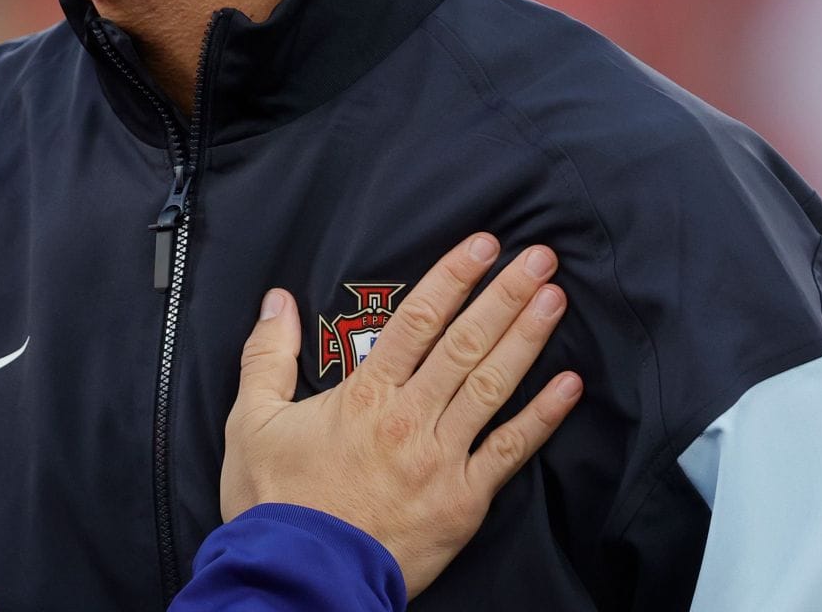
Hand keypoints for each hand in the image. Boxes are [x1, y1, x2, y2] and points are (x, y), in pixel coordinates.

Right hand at [219, 234, 580, 596]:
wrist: (300, 576)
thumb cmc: (276, 502)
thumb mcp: (252, 420)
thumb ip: (265, 356)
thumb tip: (277, 301)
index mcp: (364, 394)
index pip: (417, 320)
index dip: (453, 277)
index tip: (483, 246)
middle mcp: (410, 417)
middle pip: (466, 343)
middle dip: (505, 295)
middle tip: (539, 258)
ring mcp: (442, 458)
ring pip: (493, 386)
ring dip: (527, 339)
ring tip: (554, 300)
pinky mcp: (464, 500)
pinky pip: (511, 452)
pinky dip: (543, 418)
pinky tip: (569, 386)